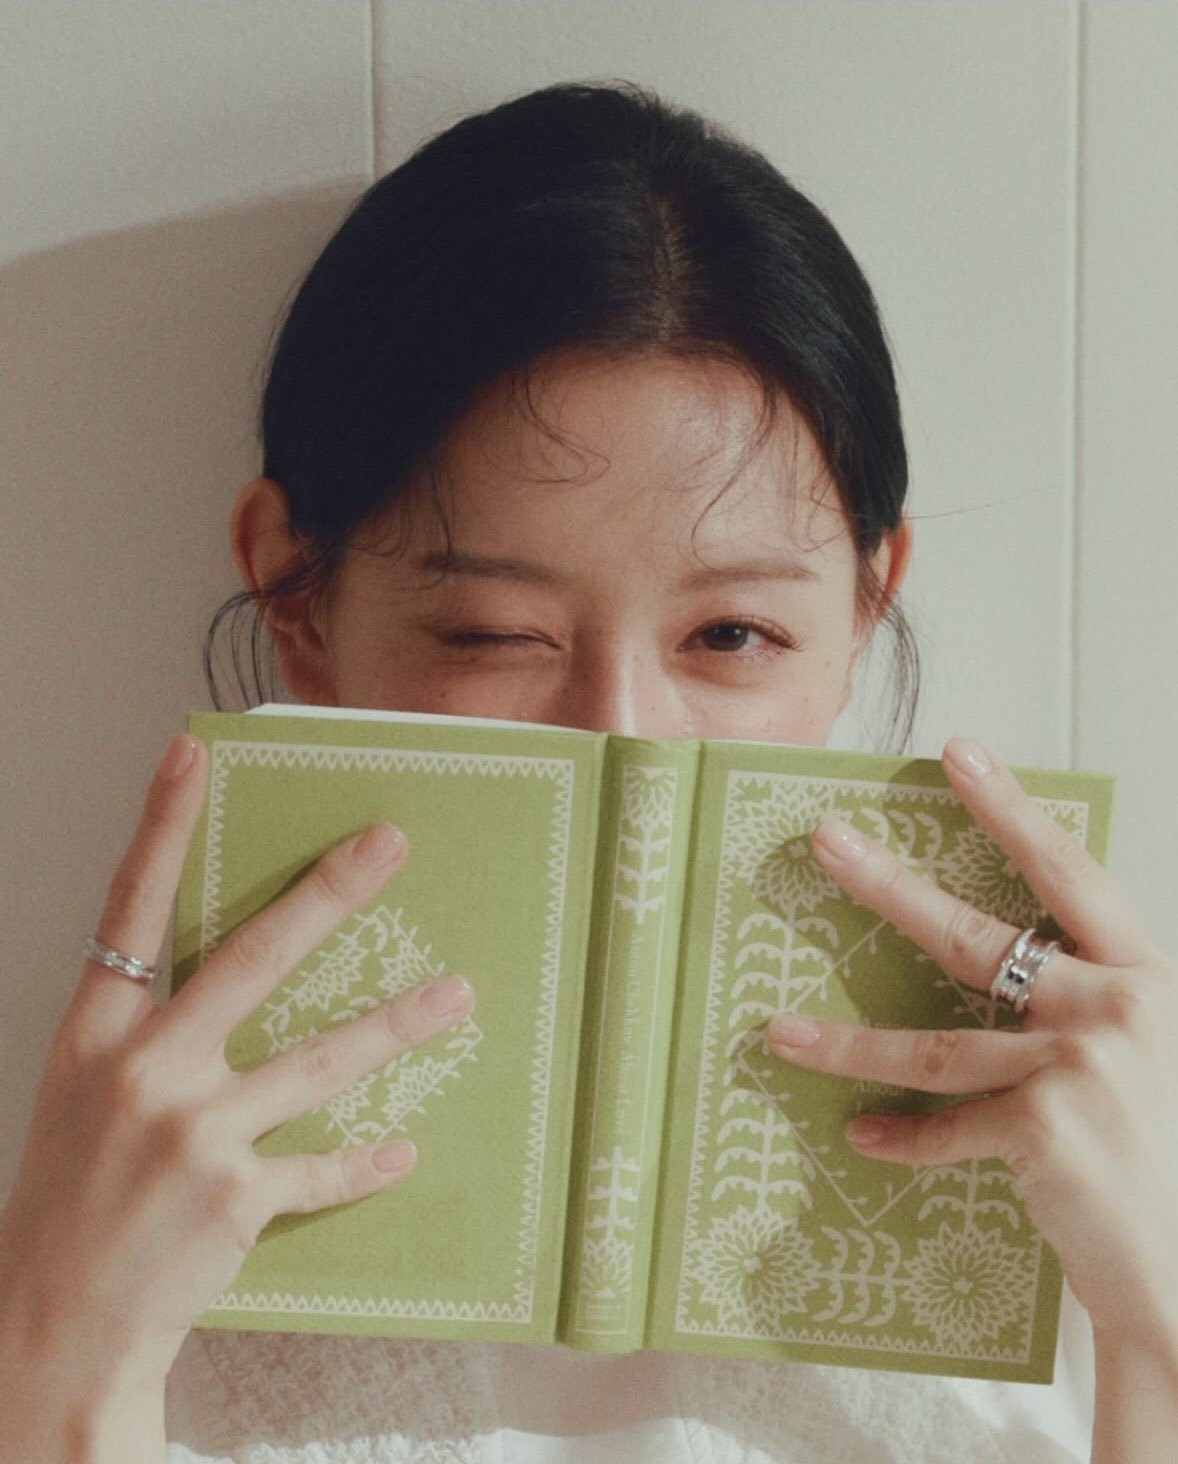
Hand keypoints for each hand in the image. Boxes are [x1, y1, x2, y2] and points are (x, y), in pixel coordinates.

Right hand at [0, 732, 474, 1426]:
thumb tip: (238, 974)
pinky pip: (322, 1166)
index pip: (132, 908)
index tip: (193, 755)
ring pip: (319, 1058)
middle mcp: (145, 1071)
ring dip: (397, 1025)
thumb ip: (150, 1030)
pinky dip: (363, 1162)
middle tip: (390, 844)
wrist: (49, 1325)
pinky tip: (403, 1149)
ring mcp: (194, 1134)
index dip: (161, 827)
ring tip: (459, 995)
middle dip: (329, 894)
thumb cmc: (68, 1199)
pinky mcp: (237, 1198)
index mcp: (97, 1034)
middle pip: (254, 958)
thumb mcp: (83, 1095)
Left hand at [765, 736, 1177, 1356]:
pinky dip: (904, 1137)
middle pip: (977, 935)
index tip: (958, 754)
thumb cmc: (1166, 1153)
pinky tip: (863, 1137)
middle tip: (826, 841)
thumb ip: (1086, 1000)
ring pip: (934, 1043)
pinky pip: (948, 1125)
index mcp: (1145, 975)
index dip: (1010, 810)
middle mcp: (1115, 1008)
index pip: (1068, 873)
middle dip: (890, 885)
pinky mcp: (1045, 1130)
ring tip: (780, 1030)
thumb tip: (999, 961)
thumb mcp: (1147, 1052)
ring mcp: (1079, 1067)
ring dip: (849, 1041)